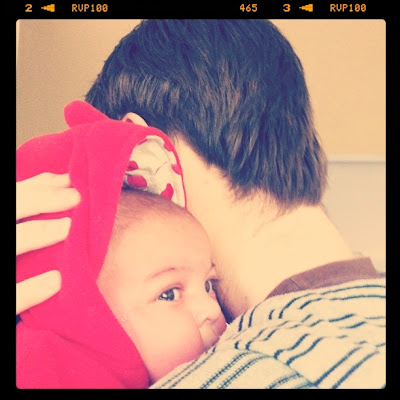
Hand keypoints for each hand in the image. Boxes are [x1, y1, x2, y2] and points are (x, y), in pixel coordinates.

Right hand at [16, 173, 79, 314]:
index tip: (70, 183)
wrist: (10, 299)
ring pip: (5, 249)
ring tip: (69, 229)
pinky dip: (27, 291)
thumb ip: (28, 201)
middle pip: (4, 217)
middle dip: (37, 201)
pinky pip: (6, 300)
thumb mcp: (11, 225)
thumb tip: (61, 179)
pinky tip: (56, 281)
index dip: (35, 188)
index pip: (7, 198)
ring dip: (34, 234)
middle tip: (76, 198)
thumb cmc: (14, 258)